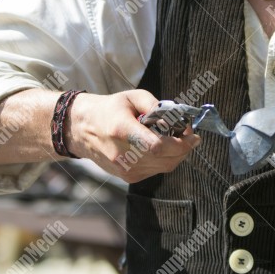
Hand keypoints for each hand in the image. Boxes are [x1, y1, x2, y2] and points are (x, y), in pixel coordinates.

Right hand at [64, 89, 200, 182]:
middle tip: (191, 136)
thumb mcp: (131, 97)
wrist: (82, 130)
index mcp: (122, 130)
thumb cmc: (109, 109)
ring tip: (179, 139)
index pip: (157, 146)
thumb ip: (155, 105)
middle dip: (184, 148)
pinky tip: (165, 147)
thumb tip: (176, 120)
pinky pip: (156, 170)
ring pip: (164, 167)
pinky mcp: (127, 176)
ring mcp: (124, 169)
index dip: (180, 143)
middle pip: (165, 159)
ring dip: (177, 154)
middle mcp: (122, 154)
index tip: (192, 133)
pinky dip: (166, 160)